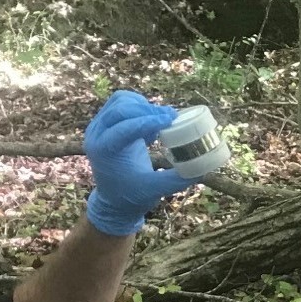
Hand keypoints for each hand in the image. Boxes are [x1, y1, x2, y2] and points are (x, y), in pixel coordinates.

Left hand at [83, 89, 183, 236]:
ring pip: (121, 100)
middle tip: (171, 117)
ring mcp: (98, 126)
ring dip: (143, 105)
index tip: (171, 118)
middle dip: (148, 110)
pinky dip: (139, 106)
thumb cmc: (132, 196)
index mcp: (104, 150)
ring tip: (161, 120)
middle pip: (121, 108)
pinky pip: (121, 103)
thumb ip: (177, 179)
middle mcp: (96, 134)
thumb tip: (203, 168)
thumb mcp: (155, 190)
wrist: (114, 201)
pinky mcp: (105, 122)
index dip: (150, 120)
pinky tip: (151, 122)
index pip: (125, 127)